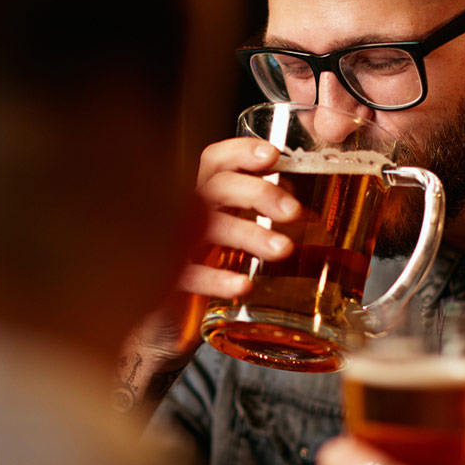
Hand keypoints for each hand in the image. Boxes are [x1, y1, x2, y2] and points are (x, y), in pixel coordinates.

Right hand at [179, 137, 301, 298]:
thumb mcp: (230, 232)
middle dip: (258, 193)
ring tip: (284, 249)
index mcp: (202, 194)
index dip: (241, 153)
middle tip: (293, 211)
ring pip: (208, 227)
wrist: (163, 311)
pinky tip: (244, 284)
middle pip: (217, 187)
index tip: (272, 156)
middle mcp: (185, 212)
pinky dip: (217, 279)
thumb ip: (260, 214)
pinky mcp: (168, 282)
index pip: (216, 160)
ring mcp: (174, 245)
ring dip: (249, 233)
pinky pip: (190, 276)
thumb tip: (301, 210)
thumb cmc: (203, 263)